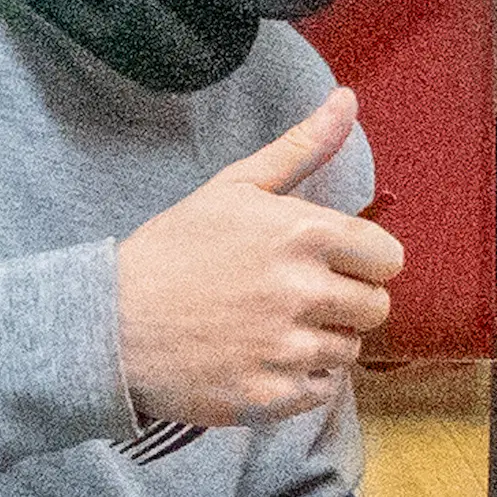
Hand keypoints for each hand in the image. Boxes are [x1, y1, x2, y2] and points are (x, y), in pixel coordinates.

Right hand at [110, 87, 394, 430]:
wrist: (109, 324)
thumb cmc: (174, 249)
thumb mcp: (234, 187)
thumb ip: (301, 147)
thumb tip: (348, 99)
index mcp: (303, 234)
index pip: (387, 259)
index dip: (361, 262)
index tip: (328, 265)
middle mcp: (303, 293)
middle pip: (375, 308)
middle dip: (344, 303)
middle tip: (296, 299)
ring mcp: (287, 350)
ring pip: (348, 351)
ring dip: (321, 341)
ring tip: (271, 330)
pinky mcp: (271, 397)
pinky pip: (321, 391)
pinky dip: (299, 381)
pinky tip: (260, 360)